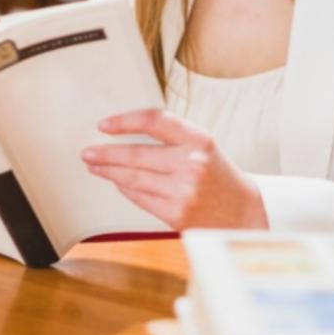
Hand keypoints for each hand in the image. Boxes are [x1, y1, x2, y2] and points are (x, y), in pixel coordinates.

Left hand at [81, 110, 268, 230]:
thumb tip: (126, 134)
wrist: (245, 213)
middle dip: (106, 153)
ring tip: (96, 167)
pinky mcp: (176, 214)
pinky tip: (118, 184)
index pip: (153, 121)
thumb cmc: (219, 177)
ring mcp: (183, 191)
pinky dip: (125, 189)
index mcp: (199, 140)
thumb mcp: (203, 147)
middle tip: (88, 152)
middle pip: (135, 154)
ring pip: (133, 178)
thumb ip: (172, 138)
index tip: (104, 125)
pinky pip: (140, 198)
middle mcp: (191, 164)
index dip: (124, 121)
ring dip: (109, 172)